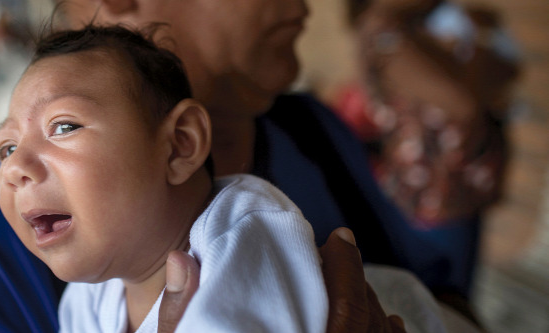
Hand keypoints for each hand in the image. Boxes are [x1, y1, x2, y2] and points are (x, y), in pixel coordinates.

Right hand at [156, 228, 405, 332]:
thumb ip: (180, 314)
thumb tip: (182, 259)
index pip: (344, 311)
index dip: (347, 269)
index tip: (338, 238)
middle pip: (365, 325)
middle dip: (357, 283)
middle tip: (340, 254)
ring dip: (372, 311)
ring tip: (356, 285)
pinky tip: (383, 324)